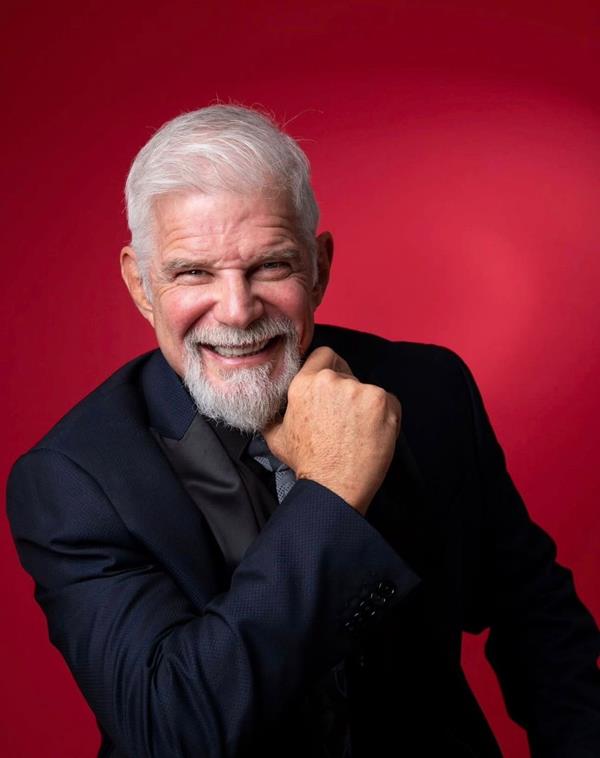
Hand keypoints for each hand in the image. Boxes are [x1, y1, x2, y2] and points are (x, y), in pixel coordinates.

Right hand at [263, 346, 400, 514]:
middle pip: (348, 375)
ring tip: (358, 433)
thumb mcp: (276, 436)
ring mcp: (360, 390)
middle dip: (347, 395)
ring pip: (368, 390)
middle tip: (344, 422)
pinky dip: (386, 417)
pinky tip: (373, 435)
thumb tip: (268, 406)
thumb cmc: (307, 464)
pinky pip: (389, 402)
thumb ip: (273, 413)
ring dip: (366, 407)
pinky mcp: (383, 402)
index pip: (324, 354)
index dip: (331, 368)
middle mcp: (331, 381)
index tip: (334, 383)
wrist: (333, 488)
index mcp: (304, 383)